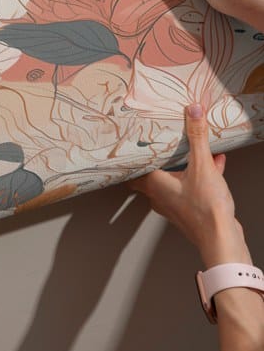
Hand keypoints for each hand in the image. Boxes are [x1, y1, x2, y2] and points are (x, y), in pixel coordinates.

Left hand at [127, 104, 251, 268]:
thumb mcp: (202, 165)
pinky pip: (191, 186)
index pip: (132, 169)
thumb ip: (197, 137)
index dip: (130, 158)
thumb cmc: (206, 209)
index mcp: (155, 184)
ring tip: (194, 150)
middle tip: (156, 144)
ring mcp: (175, 205)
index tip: (126, 146)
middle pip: (152, 173)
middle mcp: (160, 196)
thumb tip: (193, 111)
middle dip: (157, 158)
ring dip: (183, 165)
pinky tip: (216, 164)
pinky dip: (200, 175)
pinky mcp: (191, 210)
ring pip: (175, 179)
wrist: (222, 239)